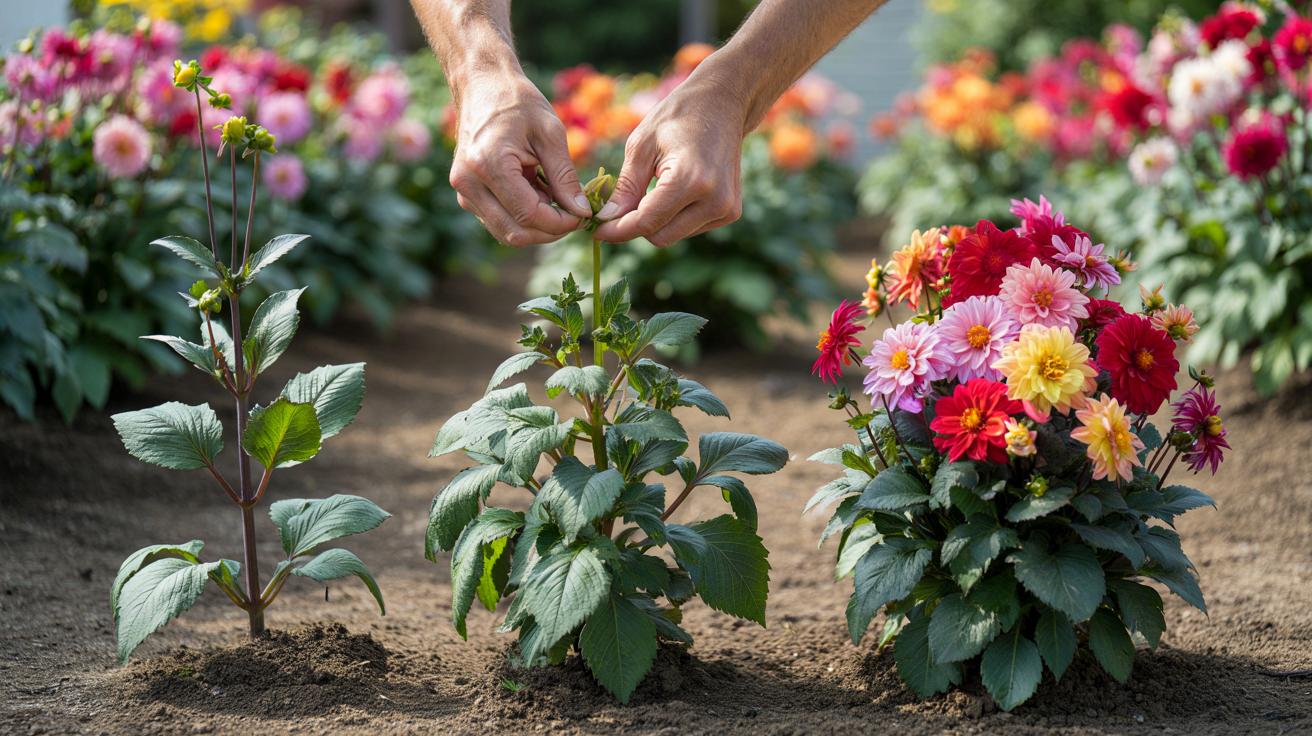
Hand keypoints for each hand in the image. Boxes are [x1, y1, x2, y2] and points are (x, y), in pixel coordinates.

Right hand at [449, 73, 590, 245]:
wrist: (482, 86)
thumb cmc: (518, 102)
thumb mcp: (550, 133)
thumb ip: (565, 176)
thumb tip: (582, 212)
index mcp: (488, 164)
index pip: (528, 214)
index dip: (560, 222)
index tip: (583, 214)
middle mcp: (469, 183)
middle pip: (515, 232)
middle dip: (550, 231)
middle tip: (574, 214)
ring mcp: (464, 192)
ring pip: (506, 232)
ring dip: (537, 226)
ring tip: (554, 198)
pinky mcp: (466, 195)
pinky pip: (498, 221)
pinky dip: (522, 217)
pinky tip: (537, 194)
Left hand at [593, 77, 745, 245]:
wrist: (722, 104)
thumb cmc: (677, 117)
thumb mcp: (641, 145)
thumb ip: (626, 187)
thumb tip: (606, 220)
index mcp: (692, 180)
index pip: (647, 222)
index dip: (617, 230)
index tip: (596, 231)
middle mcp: (715, 201)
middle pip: (660, 236)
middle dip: (634, 226)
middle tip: (616, 209)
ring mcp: (726, 209)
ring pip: (674, 236)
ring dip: (655, 222)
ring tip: (649, 191)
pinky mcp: (730, 213)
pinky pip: (689, 229)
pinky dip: (673, 218)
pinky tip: (672, 192)